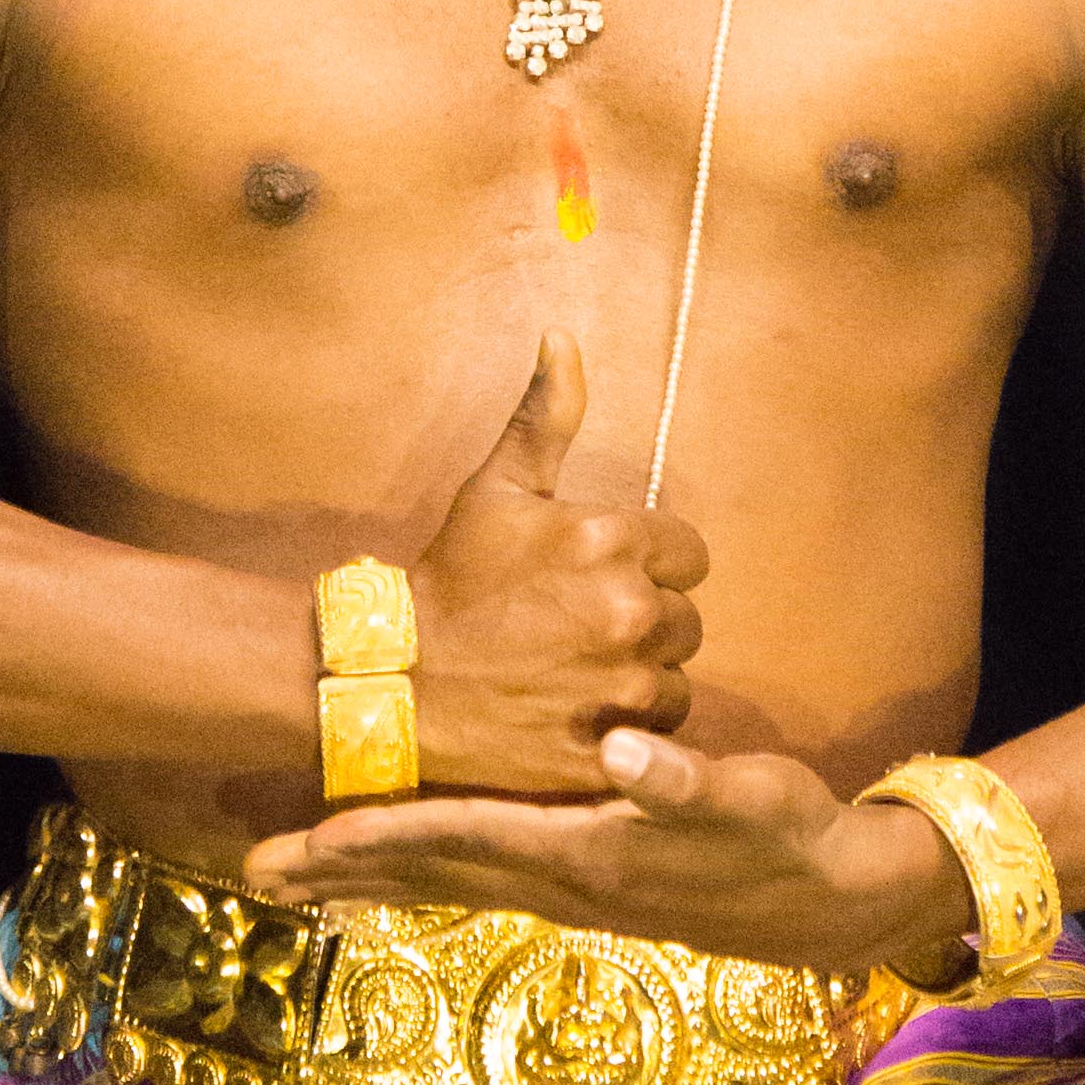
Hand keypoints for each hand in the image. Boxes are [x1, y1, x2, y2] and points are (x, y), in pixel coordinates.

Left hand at [240, 727, 978, 981]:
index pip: (461, 837)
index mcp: (585, 853)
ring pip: (448, 878)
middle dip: (343, 869)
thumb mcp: (748, 799)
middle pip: (430, 870)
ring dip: (372, 874)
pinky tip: (401, 865)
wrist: (830, 899)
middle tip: (258, 867)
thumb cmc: (788, 838)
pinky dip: (427, 871)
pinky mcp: (587, 882)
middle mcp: (562, 881)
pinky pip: (482, 876)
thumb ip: (685, 779)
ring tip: (299, 873)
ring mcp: (570, 889)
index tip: (305, 842)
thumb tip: (625, 750)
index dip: (379, 835)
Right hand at [408, 332, 708, 794]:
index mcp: (614, 541)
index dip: (650, 567)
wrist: (393, 680)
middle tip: (580, 631)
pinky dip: (628, 732)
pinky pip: (657, 738)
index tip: (600, 580)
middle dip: (645, 625)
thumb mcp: (497, 488)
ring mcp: (621, 687)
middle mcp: (631, 612)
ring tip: (576, 676)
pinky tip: (578, 717)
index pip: (690, 557)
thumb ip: (546, 415)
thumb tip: (563, 335)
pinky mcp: (610, 749)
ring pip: (676, 682)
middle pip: (687, 622)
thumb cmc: (451, 579)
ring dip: (639, 681)